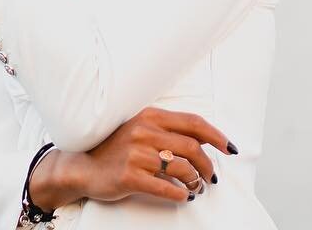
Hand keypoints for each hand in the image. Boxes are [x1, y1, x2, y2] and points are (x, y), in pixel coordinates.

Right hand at [31, 108, 232, 208]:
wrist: (81, 166)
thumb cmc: (114, 148)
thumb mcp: (139, 128)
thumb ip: (167, 130)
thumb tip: (203, 140)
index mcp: (150, 116)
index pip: (193, 123)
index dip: (216, 136)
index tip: (229, 148)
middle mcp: (144, 132)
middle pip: (192, 148)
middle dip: (208, 165)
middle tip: (211, 177)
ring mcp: (136, 154)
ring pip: (182, 168)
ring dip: (196, 181)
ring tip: (196, 188)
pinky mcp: (129, 177)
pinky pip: (166, 188)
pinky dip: (180, 193)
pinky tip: (183, 196)